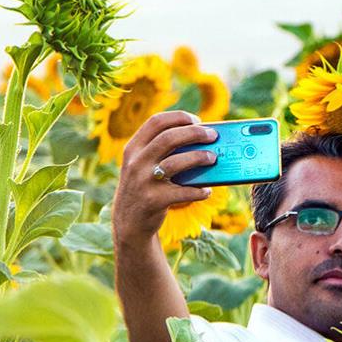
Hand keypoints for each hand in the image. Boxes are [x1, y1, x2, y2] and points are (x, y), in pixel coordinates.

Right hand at [111, 110, 219, 248]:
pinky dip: (199, 190)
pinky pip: (183, 192)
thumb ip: (159, 151)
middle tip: (213, 135)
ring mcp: (143, 182)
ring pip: (176, 162)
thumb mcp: (141, 166)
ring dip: (199, 158)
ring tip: (213, 158)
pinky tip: (207, 191)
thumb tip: (199, 138)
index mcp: (133, 148)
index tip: (197, 120)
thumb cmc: (144, 188)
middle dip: (195, 133)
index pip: (156, 122)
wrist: (128, 223)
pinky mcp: (153, 201)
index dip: (179, 117)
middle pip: (169, 138)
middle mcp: (135, 162)